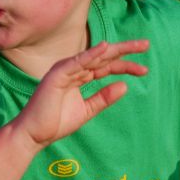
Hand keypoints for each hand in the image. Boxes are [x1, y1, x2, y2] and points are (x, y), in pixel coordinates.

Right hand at [15, 40, 148, 148]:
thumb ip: (104, 98)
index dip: (126, 66)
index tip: (144, 70)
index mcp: (80, 76)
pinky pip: (76, 62)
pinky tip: (105, 48)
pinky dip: (90, 54)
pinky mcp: (56, 75)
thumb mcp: (87, 110)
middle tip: (146, 45)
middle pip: (103, 56)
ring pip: (93, 56)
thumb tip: (125, 85)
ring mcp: (64, 70)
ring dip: (113, 50)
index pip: (106, 66)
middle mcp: (73, 70)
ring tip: (134, 46)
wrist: (34, 135)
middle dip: (125, 50)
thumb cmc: (55, 123)